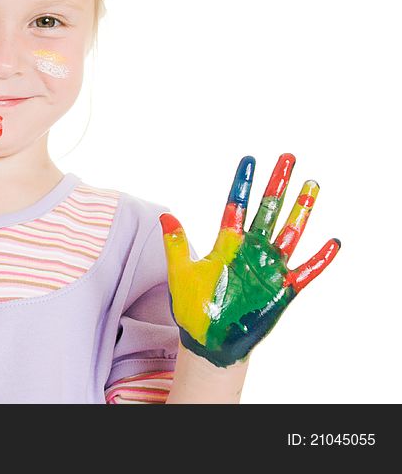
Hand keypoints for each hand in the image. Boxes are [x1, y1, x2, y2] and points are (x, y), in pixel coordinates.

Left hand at [159, 153, 340, 367]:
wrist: (209, 341)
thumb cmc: (193, 306)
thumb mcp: (181, 272)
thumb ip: (177, 244)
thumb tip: (166, 216)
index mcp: (226, 243)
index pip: (235, 206)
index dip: (243, 184)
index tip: (249, 160)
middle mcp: (250, 250)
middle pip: (267, 210)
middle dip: (277, 185)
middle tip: (287, 158)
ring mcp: (268, 267)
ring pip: (289, 232)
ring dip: (301, 210)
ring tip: (312, 184)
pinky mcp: (282, 289)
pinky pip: (306, 271)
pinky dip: (320, 258)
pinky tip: (333, 242)